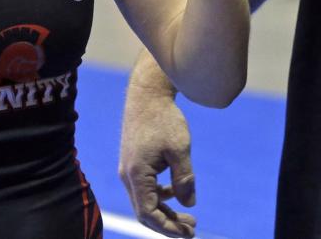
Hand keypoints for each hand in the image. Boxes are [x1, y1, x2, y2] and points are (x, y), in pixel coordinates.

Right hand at [119, 82, 196, 237]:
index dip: (168, 227)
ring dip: (165, 211)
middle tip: (192, 229)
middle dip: (168, 223)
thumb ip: (184, 179)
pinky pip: (144, 188)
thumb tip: (189, 205)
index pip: (149, 214)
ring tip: (188, 217)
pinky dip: (159, 196)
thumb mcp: (179, 149)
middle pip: (145, 211)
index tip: (189, 232)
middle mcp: (127, 176)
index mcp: (136, 175)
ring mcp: (128, 169)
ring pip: (145, 200)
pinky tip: (175, 193)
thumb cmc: (163, 119)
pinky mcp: (132, 163)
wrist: (147, 94)